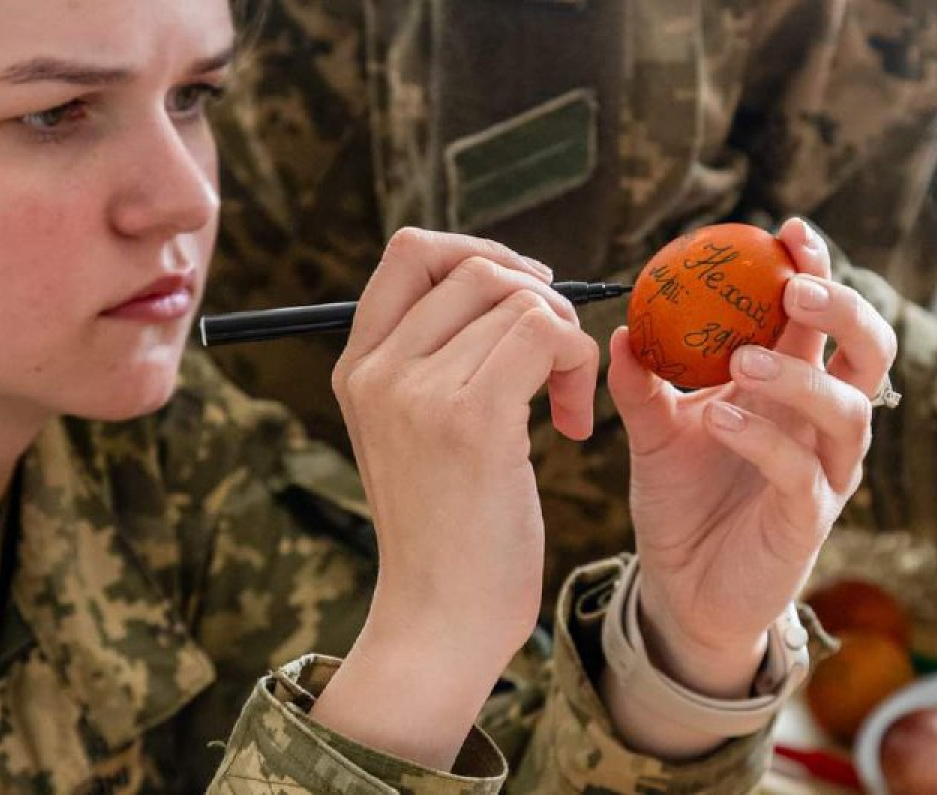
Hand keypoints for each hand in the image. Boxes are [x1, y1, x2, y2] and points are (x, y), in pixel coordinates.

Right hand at [311, 228, 598, 767]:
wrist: (438, 620)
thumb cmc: (445, 530)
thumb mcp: (413, 432)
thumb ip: (433, 359)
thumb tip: (507, 283)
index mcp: (358, 365)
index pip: (410, 250)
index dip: (479, 254)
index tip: (524, 297)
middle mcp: (378, 369)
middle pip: (475, 268)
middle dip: (538, 299)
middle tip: (558, 360)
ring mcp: (418, 391)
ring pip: (520, 301)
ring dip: (567, 341)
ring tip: (563, 404)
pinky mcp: (471, 419)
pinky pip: (547, 337)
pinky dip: (578, 367)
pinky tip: (570, 427)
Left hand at [608, 218, 895, 691]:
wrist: (679, 584)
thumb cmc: (680, 500)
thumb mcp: (654, 432)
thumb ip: (642, 384)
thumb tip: (621, 330)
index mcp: (790, 387)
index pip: (820, 319)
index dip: (816, 270)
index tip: (788, 231)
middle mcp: (819, 423)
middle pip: (869, 352)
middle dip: (843, 310)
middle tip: (796, 287)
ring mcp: (822, 472)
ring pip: (848, 410)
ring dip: (799, 376)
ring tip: (743, 360)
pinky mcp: (809, 519)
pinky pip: (800, 471)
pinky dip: (764, 438)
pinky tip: (721, 417)